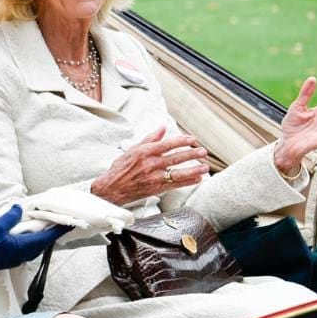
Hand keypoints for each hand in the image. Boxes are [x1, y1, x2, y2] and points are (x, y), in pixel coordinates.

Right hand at [0, 205, 70, 285]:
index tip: (71, 223)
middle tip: (61, 222)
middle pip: (45, 242)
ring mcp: (20, 258)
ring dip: (45, 237)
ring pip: (38, 246)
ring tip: (49, 226)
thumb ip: (11, 216)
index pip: (48, 237)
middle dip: (54, 232)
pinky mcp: (14, 258)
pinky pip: (30, 248)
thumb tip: (20, 207)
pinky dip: (35, 240)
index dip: (60, 230)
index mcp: (25, 246)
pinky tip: (32, 234)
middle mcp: (26, 254)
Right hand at [90, 127, 208, 205]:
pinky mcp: (155, 189)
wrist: (111, 188)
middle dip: (191, 154)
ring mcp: (153, 177)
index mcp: (144, 152)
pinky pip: (175, 185)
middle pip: (175, 158)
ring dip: (193, 170)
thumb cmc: (120, 168)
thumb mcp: (132, 150)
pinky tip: (197, 179)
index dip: (182, 141)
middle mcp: (150, 164)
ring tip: (205, 167)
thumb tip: (162, 128)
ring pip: (178, 173)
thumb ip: (149, 139)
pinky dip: (187, 182)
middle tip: (203, 151)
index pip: (167, 144)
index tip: (192, 139)